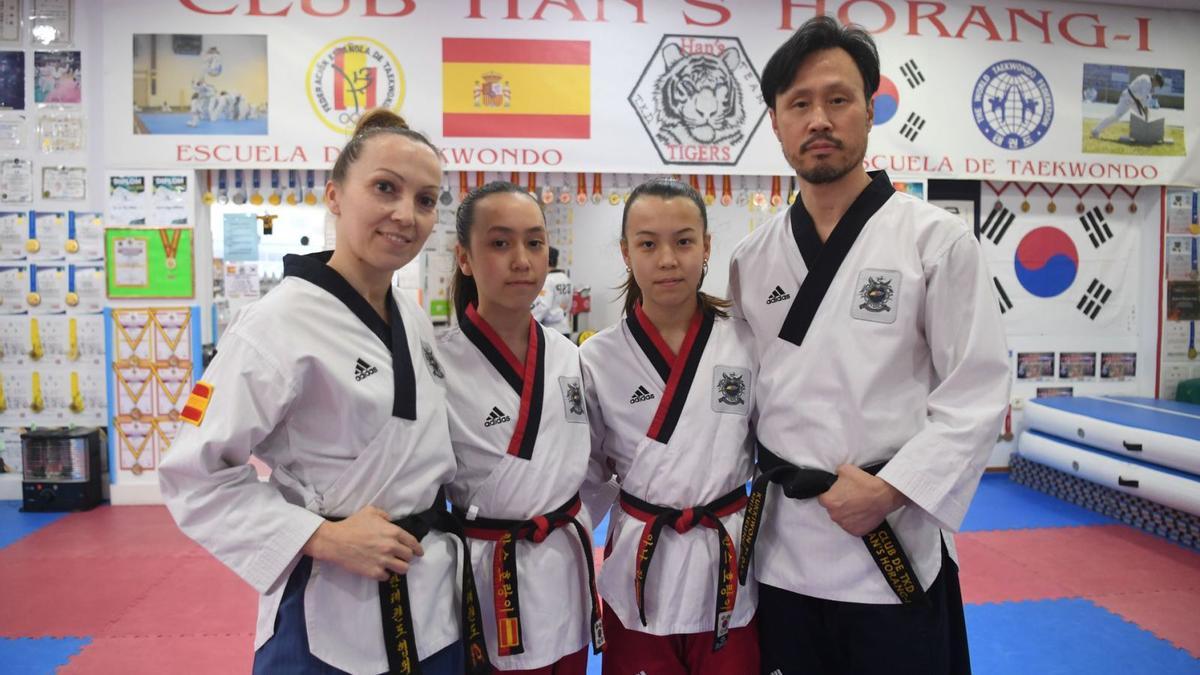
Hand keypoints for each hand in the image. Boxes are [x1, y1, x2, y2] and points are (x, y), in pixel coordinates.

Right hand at [301, 505, 423, 580]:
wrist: (335, 541)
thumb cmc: (352, 525)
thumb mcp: (370, 511)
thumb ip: (384, 515)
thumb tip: (391, 520)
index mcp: (393, 532)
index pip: (412, 542)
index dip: (417, 548)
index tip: (419, 553)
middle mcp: (391, 547)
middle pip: (409, 557)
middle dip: (407, 557)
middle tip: (401, 557)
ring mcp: (383, 561)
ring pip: (403, 569)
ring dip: (400, 567)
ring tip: (394, 565)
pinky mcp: (374, 572)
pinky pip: (387, 576)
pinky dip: (385, 574)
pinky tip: (380, 570)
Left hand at [817, 465, 909, 536]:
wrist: (884, 495)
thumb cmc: (866, 484)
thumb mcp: (845, 469)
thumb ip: (836, 474)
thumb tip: (836, 476)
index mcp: (829, 501)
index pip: (823, 499)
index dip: (830, 495)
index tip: (838, 494)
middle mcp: (835, 515)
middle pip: (833, 510)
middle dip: (839, 504)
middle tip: (851, 498)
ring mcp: (845, 524)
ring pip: (842, 519)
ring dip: (847, 513)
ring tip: (858, 505)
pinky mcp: (856, 531)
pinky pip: (852, 526)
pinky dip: (856, 522)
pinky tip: (862, 513)